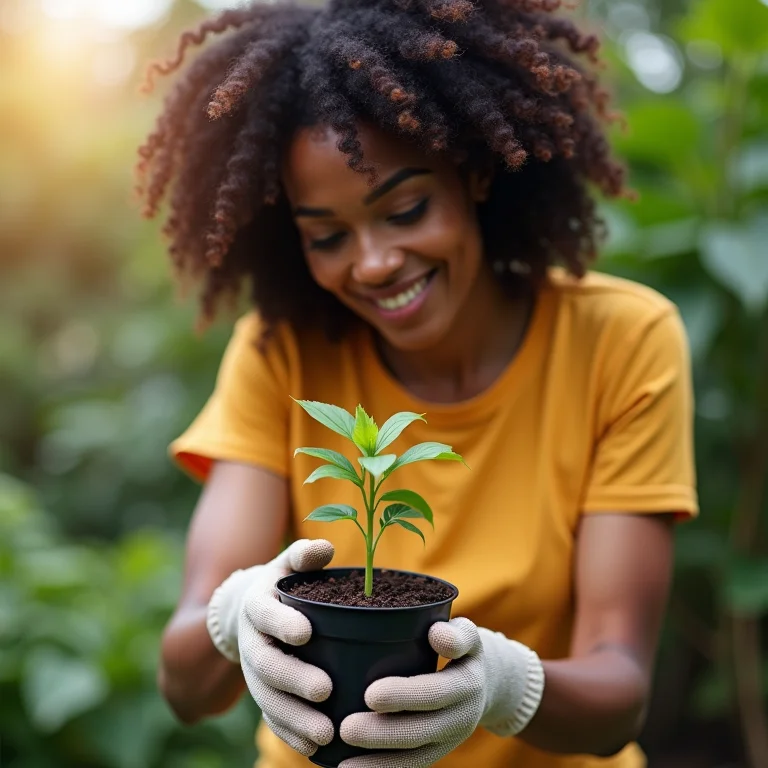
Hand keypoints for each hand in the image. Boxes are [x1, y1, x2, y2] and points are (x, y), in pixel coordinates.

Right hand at [206, 539, 335, 756]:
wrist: (249, 612)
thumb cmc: (282, 583)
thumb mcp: (289, 564)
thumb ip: (304, 555)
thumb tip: (324, 547)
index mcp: (257, 605)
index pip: (265, 614)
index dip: (282, 623)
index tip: (306, 632)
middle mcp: (251, 642)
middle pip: (266, 665)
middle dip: (293, 679)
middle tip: (324, 690)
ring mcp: (254, 672)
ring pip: (267, 699)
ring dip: (294, 718)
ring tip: (324, 733)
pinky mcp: (262, 693)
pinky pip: (271, 717)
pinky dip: (290, 733)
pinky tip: (313, 748)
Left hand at [338, 618, 544, 767]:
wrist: (486, 684)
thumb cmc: (463, 651)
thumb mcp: (469, 635)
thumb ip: (457, 634)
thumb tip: (437, 634)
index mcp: (466, 684)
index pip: (434, 692)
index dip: (404, 696)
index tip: (370, 694)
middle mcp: (460, 718)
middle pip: (420, 729)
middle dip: (382, 733)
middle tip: (346, 728)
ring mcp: (448, 740)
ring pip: (414, 757)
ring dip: (379, 762)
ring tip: (343, 765)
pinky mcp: (437, 752)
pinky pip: (411, 767)